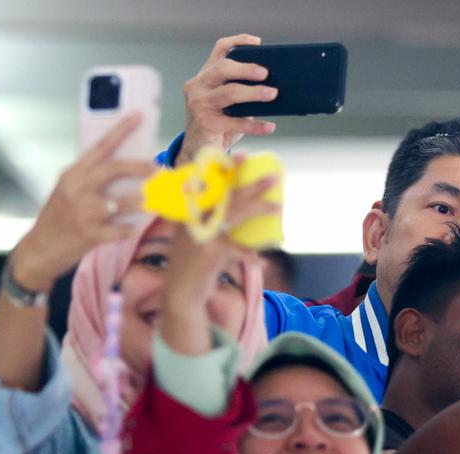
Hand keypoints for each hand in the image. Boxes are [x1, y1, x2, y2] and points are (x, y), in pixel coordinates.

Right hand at [8, 115, 155, 290]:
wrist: (39, 249)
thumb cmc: (58, 217)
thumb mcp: (67, 190)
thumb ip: (90, 178)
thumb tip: (125, 166)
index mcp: (73, 174)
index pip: (100, 146)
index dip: (121, 130)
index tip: (139, 115)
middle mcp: (77, 189)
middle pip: (115, 169)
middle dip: (141, 166)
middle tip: (158, 169)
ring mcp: (84, 212)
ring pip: (124, 202)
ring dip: (143, 202)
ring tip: (155, 201)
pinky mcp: (91, 234)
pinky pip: (122, 229)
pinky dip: (130, 228)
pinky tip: (133, 227)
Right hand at [163, 161, 280, 308]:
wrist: (180, 292)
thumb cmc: (196, 264)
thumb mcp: (203, 238)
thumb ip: (217, 223)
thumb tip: (246, 208)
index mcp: (190, 210)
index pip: (210, 183)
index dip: (227, 168)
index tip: (245, 155)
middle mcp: (192, 217)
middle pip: (227, 195)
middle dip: (253, 184)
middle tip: (275, 177)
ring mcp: (199, 233)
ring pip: (234, 213)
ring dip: (259, 207)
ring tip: (279, 205)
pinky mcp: (207, 253)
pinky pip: (236, 250)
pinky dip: (250, 256)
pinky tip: (263, 262)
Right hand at [179, 34, 277, 165]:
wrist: (199, 149)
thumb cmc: (218, 123)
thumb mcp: (228, 104)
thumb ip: (241, 92)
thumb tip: (273, 87)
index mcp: (205, 76)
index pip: (219, 50)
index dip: (237, 42)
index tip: (257, 43)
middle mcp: (198, 86)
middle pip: (222, 69)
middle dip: (246, 69)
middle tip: (266, 73)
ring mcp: (199, 104)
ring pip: (229, 93)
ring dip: (253, 93)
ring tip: (272, 94)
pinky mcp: (206, 124)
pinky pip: (235, 122)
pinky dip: (255, 125)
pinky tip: (270, 126)